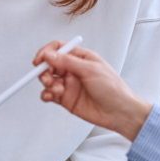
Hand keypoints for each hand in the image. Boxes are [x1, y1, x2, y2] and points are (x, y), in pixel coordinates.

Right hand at [34, 42, 152, 141]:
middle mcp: (73, 69)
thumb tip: (49, 54)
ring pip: (48, 79)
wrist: (119, 112)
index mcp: (81, 57)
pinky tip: (51, 96)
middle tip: (48, 78)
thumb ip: (68, 62)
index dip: (46, 52)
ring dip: (47, 83)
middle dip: (44, 70)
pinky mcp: (66, 99)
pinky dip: (46, 94)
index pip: (58, 48)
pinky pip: (49, 94)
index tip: (40, 60)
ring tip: (56, 90)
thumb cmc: (113, 89)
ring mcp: (69, 84)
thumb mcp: (91, 70)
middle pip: (50, 64)